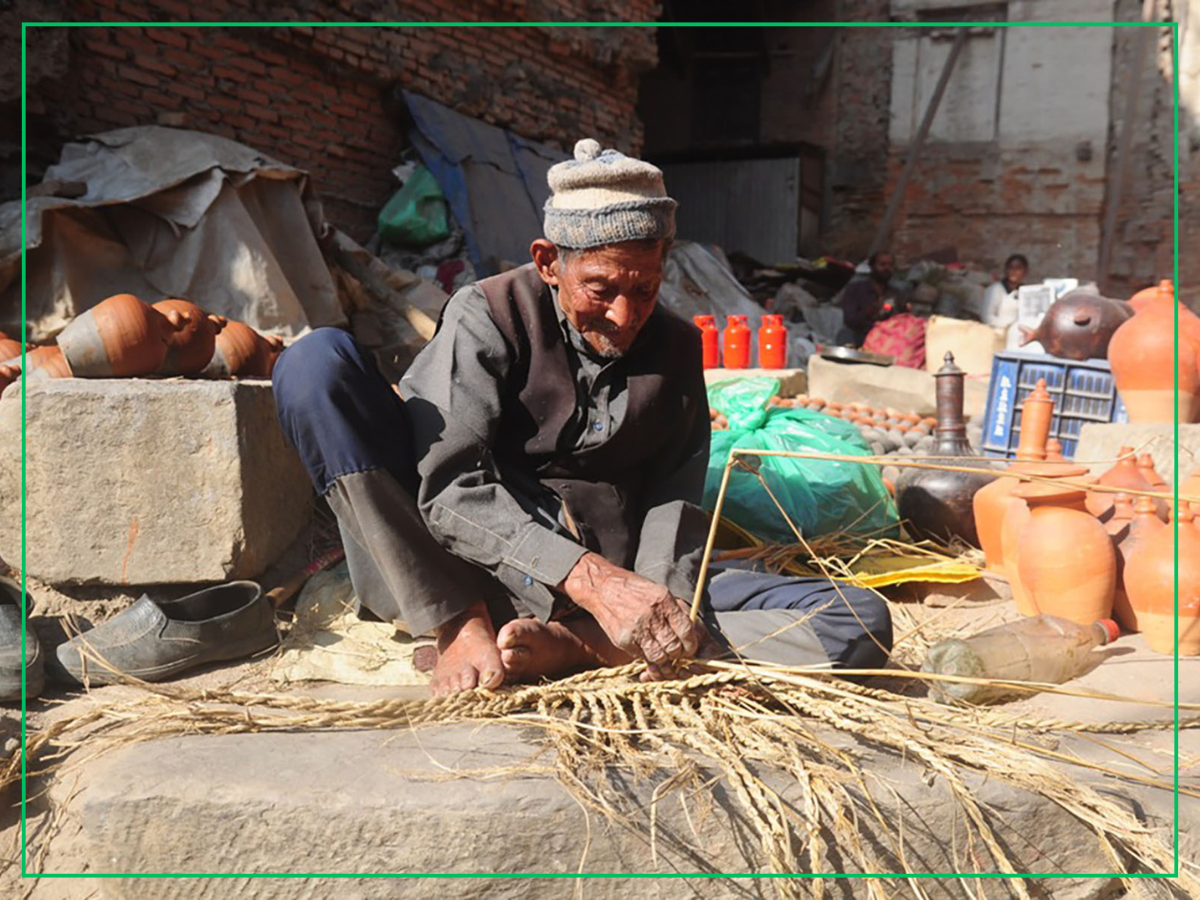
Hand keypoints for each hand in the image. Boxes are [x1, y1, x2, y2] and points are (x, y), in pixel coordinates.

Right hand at [561, 553, 702, 667]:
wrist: (602, 587)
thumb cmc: (634, 590)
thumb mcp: (658, 592)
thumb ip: (675, 612)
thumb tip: (693, 634)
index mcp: (663, 600)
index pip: (686, 630)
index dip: (691, 643)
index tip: (690, 647)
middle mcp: (651, 614)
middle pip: (674, 646)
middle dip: (678, 653)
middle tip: (677, 652)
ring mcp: (636, 628)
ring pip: (659, 656)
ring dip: (664, 659)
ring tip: (663, 653)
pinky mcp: (623, 639)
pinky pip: (642, 656)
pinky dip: (647, 656)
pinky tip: (646, 647)